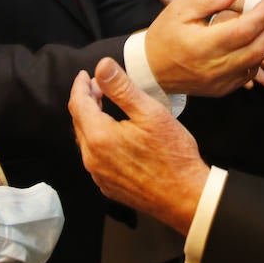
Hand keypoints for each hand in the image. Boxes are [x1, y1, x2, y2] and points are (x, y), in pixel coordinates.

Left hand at [69, 58, 208, 233]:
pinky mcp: (108, 187)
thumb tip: (101, 65)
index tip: (85, 74)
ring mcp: (99, 175)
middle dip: (85, 101)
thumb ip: (122, 88)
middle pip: (78, 122)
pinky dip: (97, 140)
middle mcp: (92, 158)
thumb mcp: (150, 113)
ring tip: (104, 107)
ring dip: (90, 121)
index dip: (80, 86)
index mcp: (99, 137)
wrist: (185, 197)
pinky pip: (94, 158)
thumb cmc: (172, 154)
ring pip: (85, 141)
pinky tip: (113, 136)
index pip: (78, 104)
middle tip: (97, 86)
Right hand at [145, 0, 263, 95]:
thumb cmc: (163, 35)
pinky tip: (253, 42)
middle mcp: (214, 67)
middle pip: (258, 49)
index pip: (244, 29)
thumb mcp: (180, 9)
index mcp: (203, 45)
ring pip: (256, 63)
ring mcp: (220, 81)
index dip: (262, 14)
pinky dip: (255, 57)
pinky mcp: (221, 89)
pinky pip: (247, 74)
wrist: (151, 69)